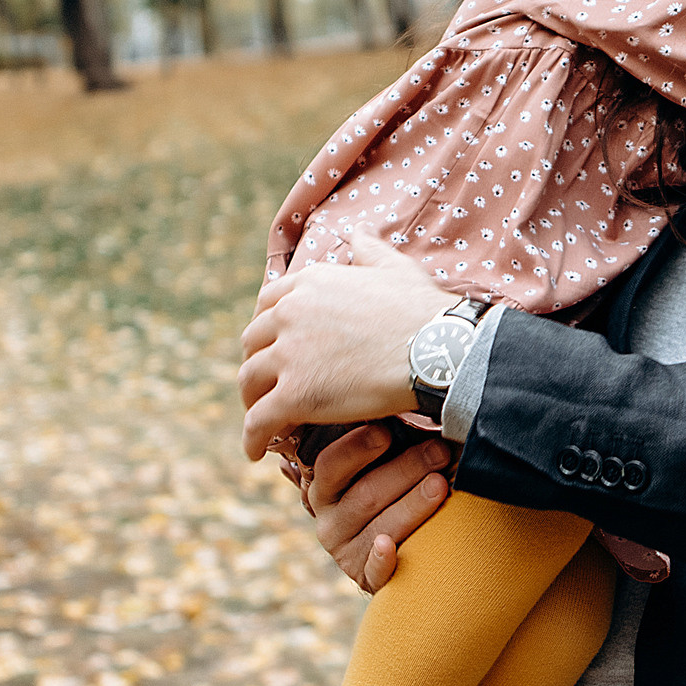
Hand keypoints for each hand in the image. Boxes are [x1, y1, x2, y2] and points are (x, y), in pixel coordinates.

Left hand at [240, 232, 453, 462]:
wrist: (436, 350)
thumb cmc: (423, 312)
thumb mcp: (395, 267)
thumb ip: (370, 250)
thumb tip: (359, 234)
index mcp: (310, 283)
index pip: (267, 305)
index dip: (268, 329)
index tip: (275, 347)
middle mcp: (290, 313)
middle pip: (252, 342)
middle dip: (259, 363)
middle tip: (269, 384)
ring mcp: (289, 354)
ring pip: (249, 381)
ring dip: (253, 400)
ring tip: (264, 419)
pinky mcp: (295, 395)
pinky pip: (259, 421)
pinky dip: (253, 438)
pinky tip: (257, 451)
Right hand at [291, 423, 454, 591]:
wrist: (409, 546)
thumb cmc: (401, 486)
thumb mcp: (387, 461)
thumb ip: (388, 439)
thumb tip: (409, 397)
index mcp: (326, 486)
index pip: (331, 465)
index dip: (357, 448)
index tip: (386, 431)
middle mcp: (329, 519)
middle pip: (364, 494)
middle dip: (406, 469)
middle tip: (439, 451)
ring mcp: (346, 551)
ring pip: (378, 527)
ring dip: (412, 505)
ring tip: (440, 485)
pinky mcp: (365, 578)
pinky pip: (372, 571)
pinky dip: (382, 560)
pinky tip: (390, 549)